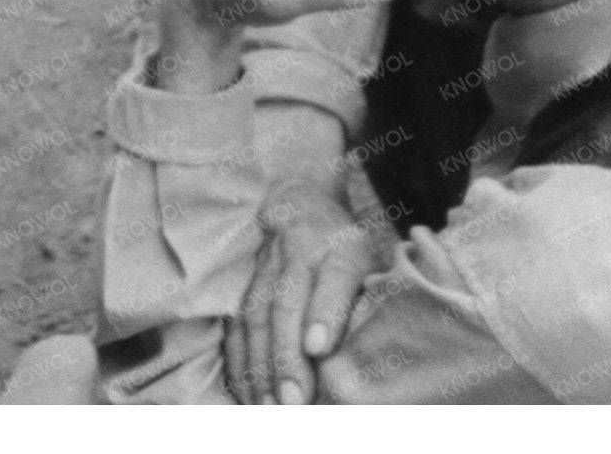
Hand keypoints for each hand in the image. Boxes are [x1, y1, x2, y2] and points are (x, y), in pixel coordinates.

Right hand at [226, 200, 383, 405]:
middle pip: (287, 304)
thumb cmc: (347, 250)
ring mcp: (266, 267)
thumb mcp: (370, 263)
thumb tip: (373, 358)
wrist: (302, 205)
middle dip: (286, 355)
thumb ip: (367, 300)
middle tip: (292, 401)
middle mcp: (299, 253)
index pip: (334, 277)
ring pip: (257, 317)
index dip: (325, 312)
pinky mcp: (244, 284)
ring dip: (260, 365)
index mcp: (341, 248)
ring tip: (268, 407)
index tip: (318, 348)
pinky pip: (237, 325)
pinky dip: (239, 360)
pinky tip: (246, 392)